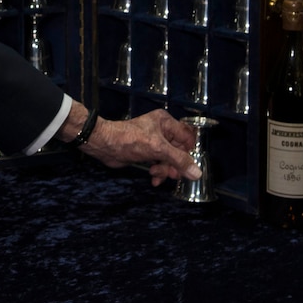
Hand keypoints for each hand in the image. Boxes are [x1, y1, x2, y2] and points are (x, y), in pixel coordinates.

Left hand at [59, 102, 200, 186]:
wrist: (105, 145)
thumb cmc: (130, 140)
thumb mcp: (158, 149)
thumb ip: (179, 160)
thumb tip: (197, 173)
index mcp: (166, 122)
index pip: (187, 138)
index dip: (188, 153)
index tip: (187, 167)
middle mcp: (161, 130)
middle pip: (178, 151)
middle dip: (174, 165)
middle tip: (172, 176)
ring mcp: (153, 142)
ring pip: (168, 159)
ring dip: (165, 170)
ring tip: (156, 175)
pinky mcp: (146, 152)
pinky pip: (159, 164)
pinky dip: (158, 172)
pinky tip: (153, 179)